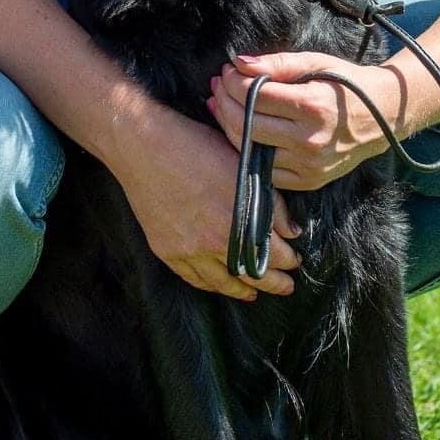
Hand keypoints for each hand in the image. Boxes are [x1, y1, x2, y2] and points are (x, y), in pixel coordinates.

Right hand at [109, 100, 301, 303]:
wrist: (144, 146)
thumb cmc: (195, 146)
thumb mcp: (243, 166)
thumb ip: (272, 202)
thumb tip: (291, 231)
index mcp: (239, 220)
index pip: (274, 254)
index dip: (288, 260)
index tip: (295, 260)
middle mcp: (215, 242)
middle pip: (252, 275)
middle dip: (274, 283)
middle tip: (286, 286)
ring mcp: (189, 250)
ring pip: (222, 283)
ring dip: (243, 290)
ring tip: (254, 293)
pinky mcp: (167, 250)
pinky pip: (193, 278)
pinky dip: (210, 285)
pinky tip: (219, 284)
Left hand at [209, 50, 401, 190]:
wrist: (383, 117)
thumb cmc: (346, 84)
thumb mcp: (316, 63)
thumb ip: (277, 64)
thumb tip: (239, 63)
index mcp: (312, 107)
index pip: (255, 95)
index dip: (234, 81)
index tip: (227, 70)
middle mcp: (309, 140)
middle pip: (247, 124)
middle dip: (225, 101)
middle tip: (218, 85)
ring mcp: (308, 165)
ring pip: (250, 149)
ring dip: (228, 125)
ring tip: (221, 104)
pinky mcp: (308, 181)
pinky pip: (266, 170)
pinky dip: (248, 150)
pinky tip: (240, 130)